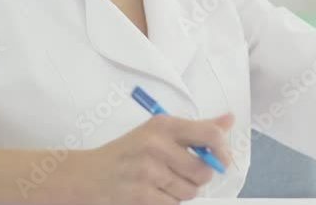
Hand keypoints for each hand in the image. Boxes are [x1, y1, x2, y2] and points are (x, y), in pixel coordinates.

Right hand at [72, 113, 233, 204]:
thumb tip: (229, 120)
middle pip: (204, 170)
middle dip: (198, 178)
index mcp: (164, 125)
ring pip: (191, 191)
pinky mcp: (142, 195)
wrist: (86, 176)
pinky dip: (168, 202)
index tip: (222, 160)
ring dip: (182, 191)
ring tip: (162, 182)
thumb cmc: (127, 152)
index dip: (223, 151)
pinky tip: (152, 193)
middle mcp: (156, 145)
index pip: (210, 134)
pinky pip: (174, 204)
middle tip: (181, 173)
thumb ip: (196, 128)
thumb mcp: (158, 131)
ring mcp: (148, 171)